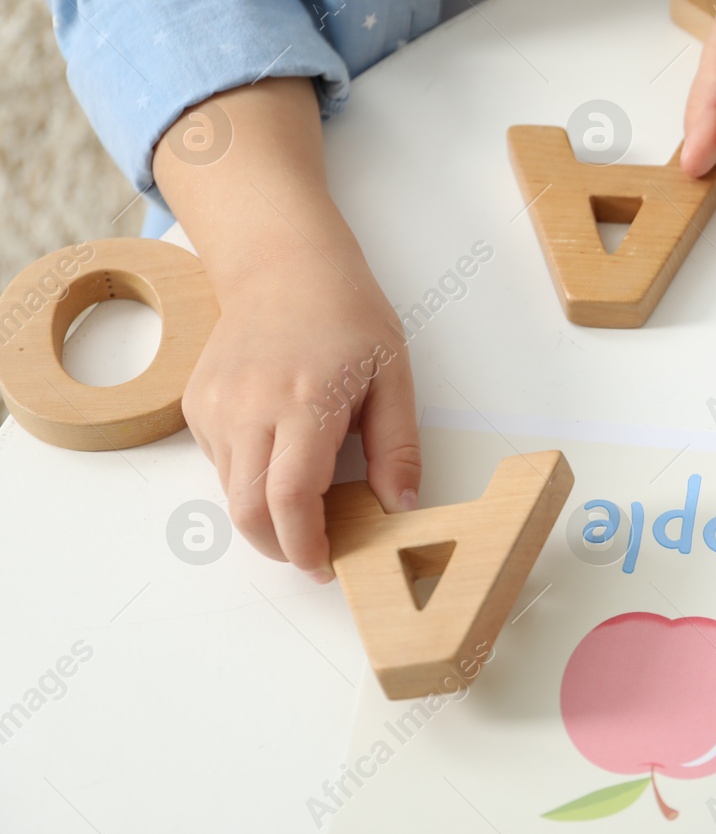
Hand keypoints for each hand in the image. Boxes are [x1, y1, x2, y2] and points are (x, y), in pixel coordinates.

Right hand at [154, 76, 420, 582]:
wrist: (285, 267)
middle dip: (281, 547)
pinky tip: (281, 450)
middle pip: (249, 510)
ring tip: (308, 502)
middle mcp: (249, 408)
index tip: (326, 566)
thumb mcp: (394, 377)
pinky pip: (219, 464)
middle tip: (315, 553)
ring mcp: (215, 407)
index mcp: (305, 401)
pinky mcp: (196, 405)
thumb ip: (398, 448)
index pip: (291, 498)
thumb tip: (402, 507)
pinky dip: (249, 478)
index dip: (306, 545)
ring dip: (267, 515)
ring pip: (231, 493)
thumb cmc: (348, 315)